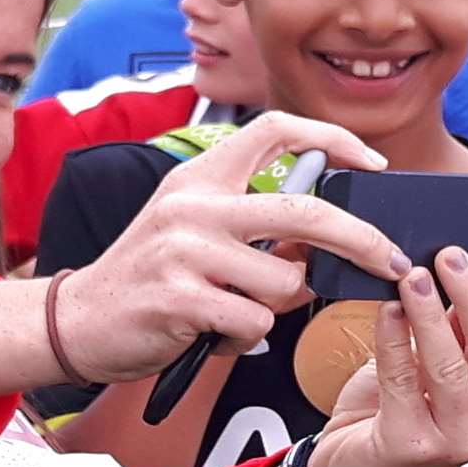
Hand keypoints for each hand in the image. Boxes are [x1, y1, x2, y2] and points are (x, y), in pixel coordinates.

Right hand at [57, 112, 404, 384]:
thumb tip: (329, 244)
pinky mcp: (179, 297)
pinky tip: (214, 331)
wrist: (79, 319)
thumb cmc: (149, 278)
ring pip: (284, 282)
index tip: (372, 163)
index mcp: (200, 176)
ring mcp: (184, 249)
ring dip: (277, 308)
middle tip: (388, 260)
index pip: (275, 129)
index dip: (333, 138)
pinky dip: (246, 337)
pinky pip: (254, 322)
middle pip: (305, 210)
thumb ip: (256, 229)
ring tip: (237, 310)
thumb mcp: (196, 233)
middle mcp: (193, 203)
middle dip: (361, 240)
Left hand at [302, 247, 467, 466]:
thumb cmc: (404, 403)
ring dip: (430, 314)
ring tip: (413, 278)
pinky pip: (402, 380)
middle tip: (449, 258)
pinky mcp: (411, 446)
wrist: (357, 464)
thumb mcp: (445, 361)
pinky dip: (394, 338)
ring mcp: (459, 441)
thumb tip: (462, 268)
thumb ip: (461, 326)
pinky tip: (387, 309)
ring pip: (451, 366)